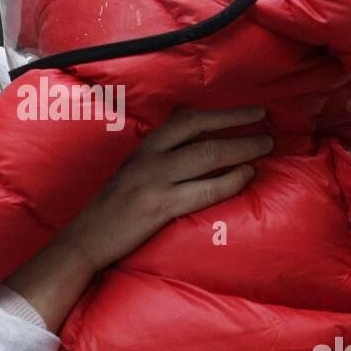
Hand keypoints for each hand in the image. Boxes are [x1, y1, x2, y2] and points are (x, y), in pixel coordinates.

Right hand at [55, 104, 271, 271]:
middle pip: (200, 130)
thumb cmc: (112, 208)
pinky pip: (204, 190)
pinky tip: (246, 176)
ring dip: (241, 148)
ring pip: (207, 156)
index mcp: (144, 148)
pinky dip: (230, 180)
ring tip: (265, 147)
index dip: (221, 112)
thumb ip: (160, 158)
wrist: (85, 239)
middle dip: (236, 123)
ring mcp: (155, 181)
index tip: (247, 111)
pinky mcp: (160, 207)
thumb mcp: (133, 171)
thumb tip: (198, 147)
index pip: (186, 119)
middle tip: (264, 121)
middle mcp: (150, 158)